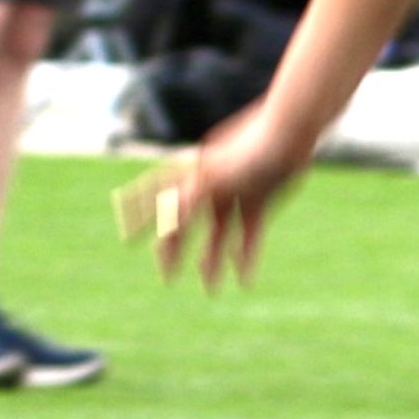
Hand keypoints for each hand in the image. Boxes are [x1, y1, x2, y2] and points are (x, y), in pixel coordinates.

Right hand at [121, 102, 310, 287]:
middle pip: (187, 224)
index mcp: (193, 176)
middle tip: (167, 277)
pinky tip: (244, 278)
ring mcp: (235, 194)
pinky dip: (246, 254)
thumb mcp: (216, 173)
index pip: (160, 202)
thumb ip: (191, 196)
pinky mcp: (261, 200)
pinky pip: (250, 232)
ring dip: (213, 260)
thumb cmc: (251, 147)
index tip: (126, 239)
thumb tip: (169, 222)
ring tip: (211, 288)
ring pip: (219, 233)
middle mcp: (210, 186)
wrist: (291, 131)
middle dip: (175, 250)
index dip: (141, 220)